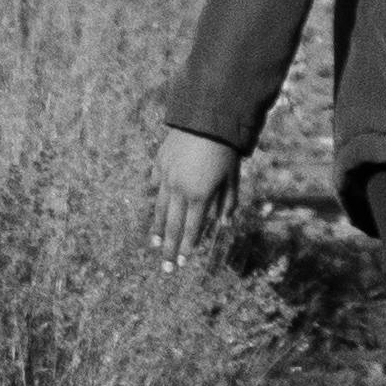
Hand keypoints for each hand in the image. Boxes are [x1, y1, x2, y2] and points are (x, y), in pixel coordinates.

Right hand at [150, 129, 245, 267]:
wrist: (208, 117)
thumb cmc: (226, 149)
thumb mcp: (232, 178)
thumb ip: (227, 201)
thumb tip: (222, 222)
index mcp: (199, 195)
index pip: (191, 229)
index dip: (186, 247)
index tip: (182, 262)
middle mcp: (179, 189)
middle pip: (171, 225)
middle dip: (169, 248)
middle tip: (166, 267)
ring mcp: (166, 176)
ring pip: (159, 207)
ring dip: (157, 228)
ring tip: (154, 244)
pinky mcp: (159, 162)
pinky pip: (155, 182)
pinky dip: (155, 194)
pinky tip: (153, 202)